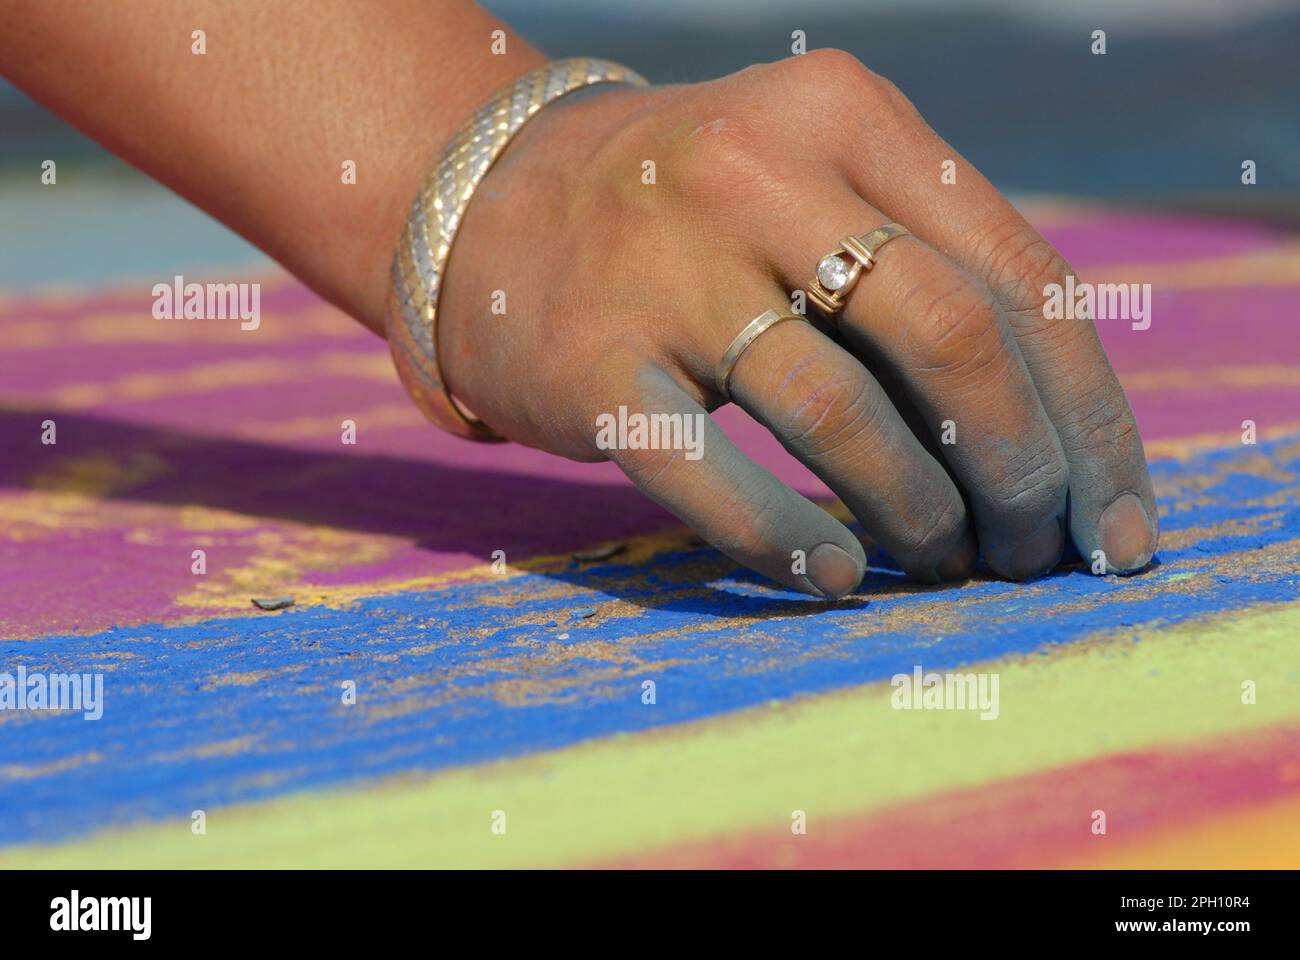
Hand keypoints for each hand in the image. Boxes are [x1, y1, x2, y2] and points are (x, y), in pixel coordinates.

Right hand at [437, 50, 1158, 597]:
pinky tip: (836, 575)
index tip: (1116, 521)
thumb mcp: (815, 187)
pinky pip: (712, 477)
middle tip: (1026, 551)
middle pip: (948, 338)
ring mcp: (664, 268)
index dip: (1088, 417)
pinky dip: (788, 540)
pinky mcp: (591, 366)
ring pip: (839, 414)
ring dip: (916, 513)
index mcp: (845, 116)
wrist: (491, 206)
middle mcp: (757, 172)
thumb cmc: (693, 220)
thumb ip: (925, 272)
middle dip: (1017, 470)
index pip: (1019, 276)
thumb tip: (1051, 445)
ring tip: (937, 561)